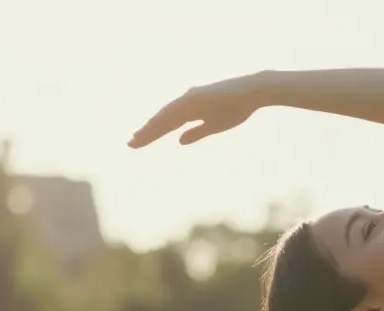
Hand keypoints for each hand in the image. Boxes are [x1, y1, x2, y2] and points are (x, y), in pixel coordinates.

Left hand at [128, 74, 263, 148]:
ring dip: (152, 127)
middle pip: (162, 120)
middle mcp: (186, 102)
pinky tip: (155, 125)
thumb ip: (196, 132)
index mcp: (189, 110)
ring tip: (138, 138)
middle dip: (146, 132)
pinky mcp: (197, 96)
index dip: (152, 134)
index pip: (166, 124)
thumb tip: (178, 141)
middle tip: (130, 144)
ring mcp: (191, 98)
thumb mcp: (213, 126)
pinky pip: (178, 109)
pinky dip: (166, 118)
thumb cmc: (236, 107)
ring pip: (166, 115)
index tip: (138, 143)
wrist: (253, 92)